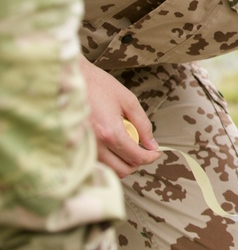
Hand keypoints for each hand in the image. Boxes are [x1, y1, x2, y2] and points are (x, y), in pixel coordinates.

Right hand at [79, 56, 160, 176]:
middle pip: (123, 170)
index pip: (135, 156)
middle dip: (137, 162)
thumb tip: (152, 144)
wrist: (69, 80)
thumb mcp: (128, 100)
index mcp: (109, 132)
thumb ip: (142, 124)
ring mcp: (83, 149)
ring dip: (123, 163)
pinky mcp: (75, 148)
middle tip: (143, 150)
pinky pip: (97, 164)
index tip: (156, 153)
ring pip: (109, 170)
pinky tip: (113, 147)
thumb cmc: (99, 85)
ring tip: (128, 146)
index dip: (150, 157)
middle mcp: (95, 145)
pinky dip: (109, 161)